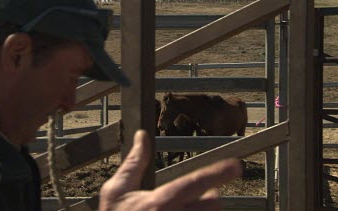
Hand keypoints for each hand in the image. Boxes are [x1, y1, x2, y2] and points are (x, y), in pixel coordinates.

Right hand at [99, 130, 241, 210]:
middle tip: (205, 196)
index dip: (217, 173)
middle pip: (214, 206)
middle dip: (212, 198)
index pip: (194, 183)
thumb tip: (142, 136)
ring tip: (186, 209)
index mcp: (159, 203)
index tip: (236, 165)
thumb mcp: (116, 190)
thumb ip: (134, 163)